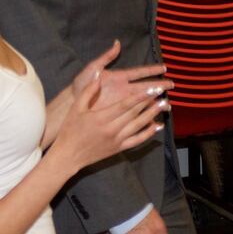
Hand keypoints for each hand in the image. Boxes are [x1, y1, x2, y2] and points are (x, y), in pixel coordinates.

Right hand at [50, 66, 164, 172]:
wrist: (68, 155)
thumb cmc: (70, 130)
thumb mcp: (76, 109)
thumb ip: (88, 92)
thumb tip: (98, 77)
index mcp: (101, 118)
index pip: (125, 105)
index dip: (140, 96)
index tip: (152, 89)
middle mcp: (111, 129)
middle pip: (135, 114)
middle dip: (150, 102)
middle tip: (162, 92)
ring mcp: (116, 140)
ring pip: (138, 126)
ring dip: (152, 115)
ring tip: (164, 105)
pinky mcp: (118, 148)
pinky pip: (137, 140)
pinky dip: (148, 133)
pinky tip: (156, 126)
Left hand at [72, 41, 170, 110]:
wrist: (72, 102)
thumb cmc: (81, 84)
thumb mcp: (93, 68)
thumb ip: (106, 57)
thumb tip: (117, 43)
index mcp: (120, 77)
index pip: (140, 72)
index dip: (151, 69)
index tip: (164, 67)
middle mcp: (124, 89)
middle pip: (146, 86)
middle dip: (159, 85)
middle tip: (172, 85)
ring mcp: (122, 101)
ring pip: (144, 100)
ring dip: (156, 101)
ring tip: (168, 104)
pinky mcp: (119, 112)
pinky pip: (135, 114)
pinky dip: (146, 116)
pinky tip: (155, 119)